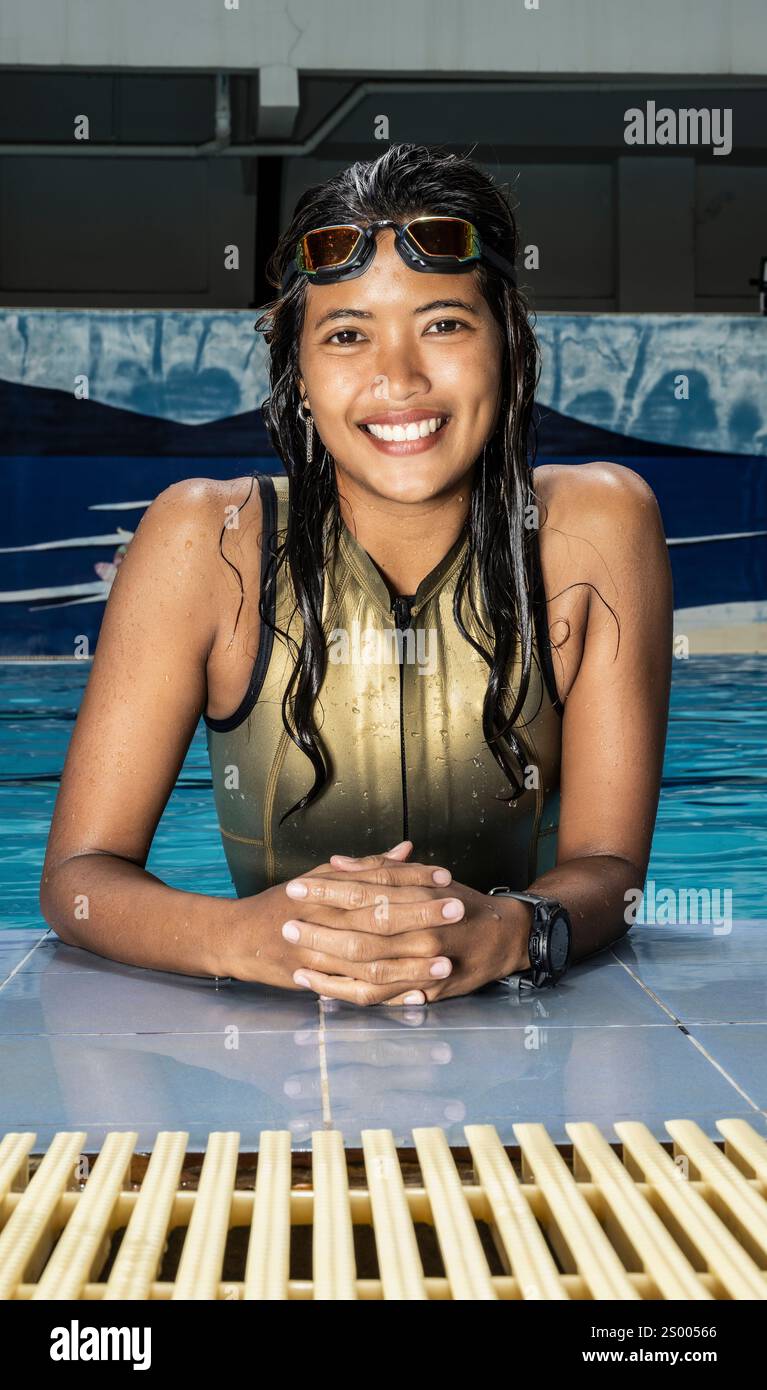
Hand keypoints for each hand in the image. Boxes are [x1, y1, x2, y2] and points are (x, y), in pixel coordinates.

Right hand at [222, 840, 429, 990]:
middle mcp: (324, 921)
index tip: (443, 876)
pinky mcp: (317, 982)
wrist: (237, 938)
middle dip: (421, 915)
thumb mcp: (320, 877)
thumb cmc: (282, 904)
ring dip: (411, 963)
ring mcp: (320, 955)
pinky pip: (357, 992)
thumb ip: (366, 866)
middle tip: (458, 909)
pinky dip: (387, 995)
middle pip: (379, 918)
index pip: (376, 880)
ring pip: (371, 961)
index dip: (411, 878)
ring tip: (446, 961)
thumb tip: (407, 849)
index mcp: (328, 891)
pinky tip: (417, 995)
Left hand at [280, 844, 530, 1006]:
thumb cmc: (460, 902)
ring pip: (366, 970)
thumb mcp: (426, 877)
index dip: (328, 891)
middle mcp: (422, 933)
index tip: (297, 888)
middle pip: (361, 932)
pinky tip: (318, 988)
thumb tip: (337, 863)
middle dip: (320, 930)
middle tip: (286, 924)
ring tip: (294, 961)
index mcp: (420, 898)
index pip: (365, 892)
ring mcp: (423, 965)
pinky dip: (345, 993)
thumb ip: (380, 870)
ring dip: (327, 966)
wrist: (505, 937)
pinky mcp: (423, 990)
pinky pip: (377, 997)